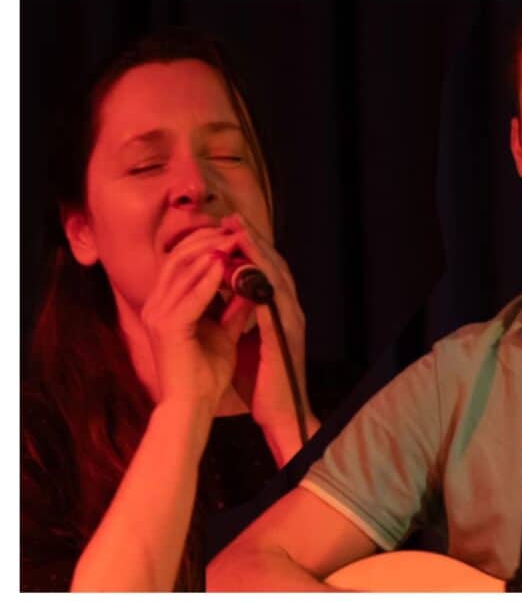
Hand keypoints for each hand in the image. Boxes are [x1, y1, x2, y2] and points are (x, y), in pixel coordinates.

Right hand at [140, 227, 254, 419]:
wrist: (193, 407)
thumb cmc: (205, 375)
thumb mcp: (224, 331)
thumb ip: (233, 307)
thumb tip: (252, 284)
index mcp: (165, 304)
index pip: (181, 260)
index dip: (206, 242)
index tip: (233, 231)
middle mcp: (156, 305)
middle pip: (179, 257)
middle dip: (209, 239)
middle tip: (235, 228)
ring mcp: (158, 315)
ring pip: (182, 269)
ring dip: (210, 251)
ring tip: (234, 239)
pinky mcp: (168, 327)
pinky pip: (190, 295)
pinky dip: (208, 278)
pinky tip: (226, 265)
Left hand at [222, 214, 315, 442]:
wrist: (280, 414)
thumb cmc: (261, 381)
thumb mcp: (246, 340)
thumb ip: (239, 315)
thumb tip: (222, 294)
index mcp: (280, 312)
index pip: (267, 270)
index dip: (250, 247)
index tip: (229, 227)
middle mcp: (290, 310)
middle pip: (274, 264)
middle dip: (254, 239)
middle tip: (233, 217)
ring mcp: (291, 320)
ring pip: (276, 275)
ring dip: (257, 251)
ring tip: (238, 230)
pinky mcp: (285, 334)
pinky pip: (271, 299)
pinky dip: (258, 280)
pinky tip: (243, 266)